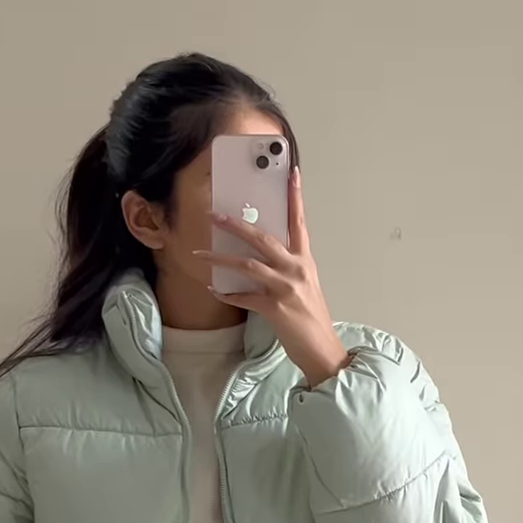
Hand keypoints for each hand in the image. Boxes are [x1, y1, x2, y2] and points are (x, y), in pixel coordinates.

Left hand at [195, 167, 350, 386]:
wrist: (322, 348)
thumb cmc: (311, 317)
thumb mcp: (304, 285)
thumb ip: (286, 268)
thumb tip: (260, 256)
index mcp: (305, 261)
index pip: (299, 222)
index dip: (296, 197)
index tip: (292, 173)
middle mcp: (297, 269)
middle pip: (263, 238)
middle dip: (236, 225)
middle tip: (215, 216)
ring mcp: (286, 287)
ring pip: (248, 264)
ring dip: (220, 258)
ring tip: (200, 253)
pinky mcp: (275, 307)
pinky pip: (244, 296)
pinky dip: (227, 293)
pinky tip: (215, 289)